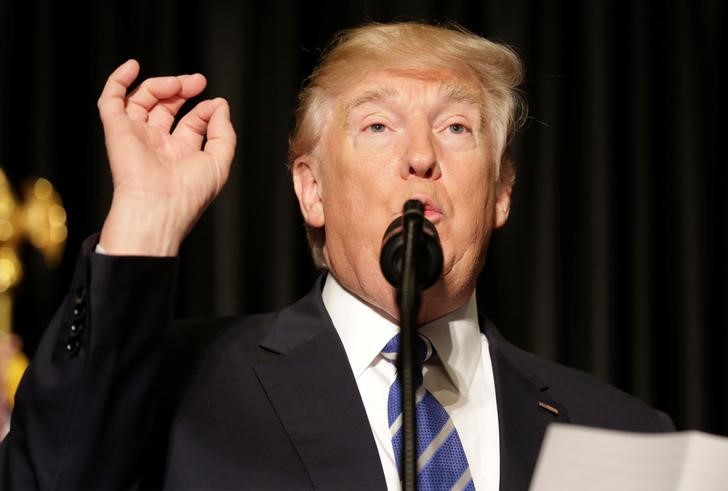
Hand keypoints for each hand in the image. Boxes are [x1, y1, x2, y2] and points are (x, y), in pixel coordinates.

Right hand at [97, 60, 235, 255]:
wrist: (159, 207)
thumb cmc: (190, 193)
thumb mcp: (219, 161)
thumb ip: (224, 132)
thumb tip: (220, 105)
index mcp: (181, 155)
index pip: (192, 122)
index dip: (205, 110)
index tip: (214, 105)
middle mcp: (158, 145)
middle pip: (167, 107)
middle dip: (183, 90)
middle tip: (198, 81)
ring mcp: (136, 136)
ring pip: (143, 100)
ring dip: (161, 85)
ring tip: (178, 83)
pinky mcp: (116, 130)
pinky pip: (111, 100)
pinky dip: (118, 80)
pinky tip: (133, 67)